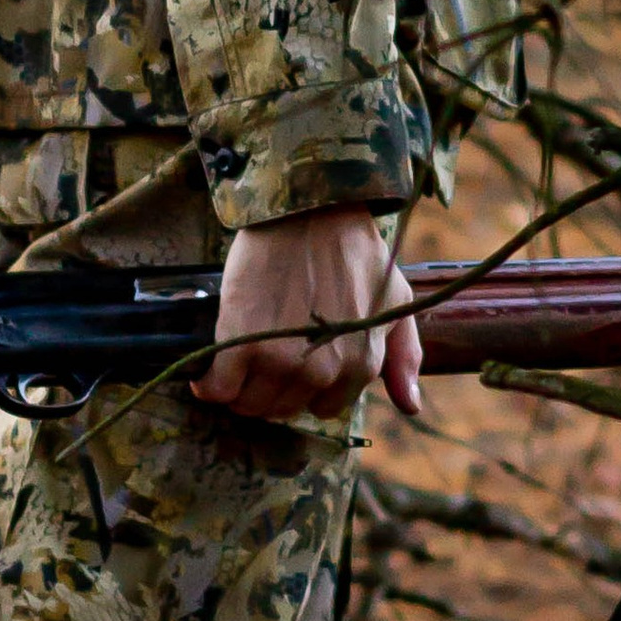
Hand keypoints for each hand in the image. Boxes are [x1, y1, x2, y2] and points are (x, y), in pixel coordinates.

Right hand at [194, 205, 421, 424]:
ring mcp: (281, 360)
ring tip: (237, 360)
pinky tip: (209, 369)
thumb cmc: (354, 251)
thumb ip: (404, 357)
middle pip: (281, 408)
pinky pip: (218, 388)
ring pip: (249, 403)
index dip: (303, 388)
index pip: (320, 408)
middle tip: (261, 356)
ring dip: (239, 389)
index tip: (291, 363)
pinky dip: (208, 385)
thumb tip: (411, 408)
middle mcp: (322, 372)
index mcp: (360, 367)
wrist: (311, 211)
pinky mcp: (241, 343)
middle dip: (269, 389)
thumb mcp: (395, 301)